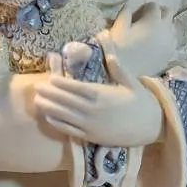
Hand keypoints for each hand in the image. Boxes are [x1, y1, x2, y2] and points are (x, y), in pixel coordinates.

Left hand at [32, 51, 162, 147]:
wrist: (150, 127)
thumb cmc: (140, 102)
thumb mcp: (131, 82)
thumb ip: (118, 67)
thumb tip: (110, 50)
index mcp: (103, 95)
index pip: (76, 88)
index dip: (61, 83)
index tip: (49, 78)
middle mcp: (94, 110)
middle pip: (66, 101)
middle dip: (50, 94)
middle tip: (36, 87)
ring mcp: (91, 125)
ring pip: (65, 116)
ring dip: (49, 108)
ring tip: (36, 101)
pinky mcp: (91, 137)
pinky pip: (71, 131)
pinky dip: (58, 124)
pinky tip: (48, 117)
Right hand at [103, 3, 177, 78]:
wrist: (125, 72)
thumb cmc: (119, 47)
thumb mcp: (118, 27)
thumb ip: (125, 13)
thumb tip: (129, 6)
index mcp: (153, 18)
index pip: (153, 5)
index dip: (144, 8)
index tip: (137, 14)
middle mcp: (166, 28)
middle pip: (168, 12)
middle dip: (160, 13)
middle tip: (148, 19)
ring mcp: (170, 42)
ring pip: (172, 27)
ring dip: (164, 26)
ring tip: (153, 33)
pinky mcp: (170, 54)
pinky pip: (172, 42)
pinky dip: (166, 40)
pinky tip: (157, 45)